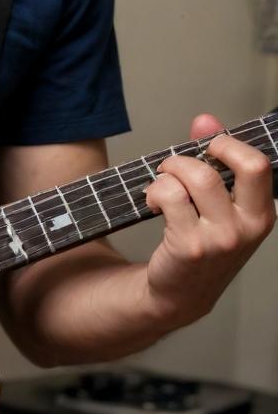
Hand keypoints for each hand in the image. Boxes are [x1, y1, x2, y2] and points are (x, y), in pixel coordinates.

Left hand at [144, 113, 274, 327]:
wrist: (181, 293)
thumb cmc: (201, 239)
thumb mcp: (218, 203)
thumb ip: (214, 158)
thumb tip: (205, 119)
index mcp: (261, 213)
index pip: (259, 163)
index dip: (229, 144)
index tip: (208, 146)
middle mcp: (247, 227)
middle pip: (243, 165)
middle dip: (207, 150)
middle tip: (183, 162)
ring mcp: (221, 239)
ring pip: (198, 175)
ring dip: (170, 170)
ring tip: (162, 184)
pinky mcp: (191, 246)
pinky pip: (170, 195)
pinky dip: (155, 190)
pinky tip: (154, 204)